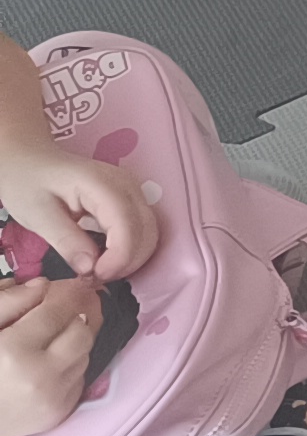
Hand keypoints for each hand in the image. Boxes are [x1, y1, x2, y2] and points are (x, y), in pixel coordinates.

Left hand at [0, 135, 152, 279]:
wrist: (29, 158)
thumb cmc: (28, 181)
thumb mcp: (37, 213)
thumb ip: (65, 240)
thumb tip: (90, 269)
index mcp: (102, 185)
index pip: (128, 227)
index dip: (118, 258)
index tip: (94, 276)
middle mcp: (128, 186)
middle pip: (146, 233)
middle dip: (126, 263)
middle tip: (93, 278)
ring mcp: (134, 191)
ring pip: (150, 235)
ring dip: (130, 260)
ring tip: (99, 270)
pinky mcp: (132, 200)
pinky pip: (143, 230)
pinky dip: (131, 251)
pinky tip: (107, 259)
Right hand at [0, 277, 105, 435]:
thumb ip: (7, 303)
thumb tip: (42, 285)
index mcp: (13, 351)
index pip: (56, 313)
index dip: (68, 295)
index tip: (74, 284)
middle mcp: (41, 375)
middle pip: (81, 333)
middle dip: (77, 316)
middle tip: (68, 307)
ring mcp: (54, 398)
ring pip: (85, 355)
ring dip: (74, 339)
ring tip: (55, 333)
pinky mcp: (60, 413)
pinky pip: (79, 378)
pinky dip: (70, 364)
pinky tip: (51, 359)